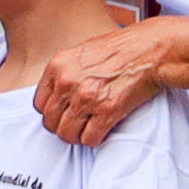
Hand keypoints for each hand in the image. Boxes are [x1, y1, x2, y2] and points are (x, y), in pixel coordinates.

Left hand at [17, 21, 169, 148]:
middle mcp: (67, 83)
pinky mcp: (107, 111)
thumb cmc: (121, 49)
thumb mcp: (81, 52)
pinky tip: (100, 133)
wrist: (150, 50)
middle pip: (50, 121)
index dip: (51, 113)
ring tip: (86, 132)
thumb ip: (66, 72)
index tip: (61, 115)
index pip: (39, 104)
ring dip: (77, 136)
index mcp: (57, 66)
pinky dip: (94, 140)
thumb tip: (59, 93)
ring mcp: (86, 98)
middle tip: (75, 127)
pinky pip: (89, 138)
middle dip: (62, 127)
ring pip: (67, 133)